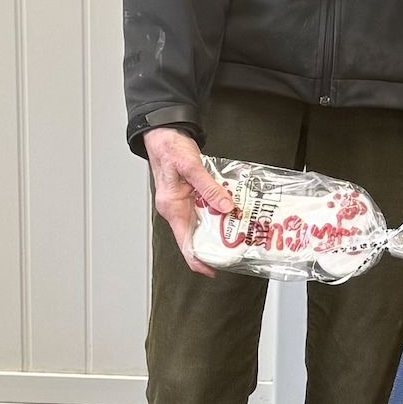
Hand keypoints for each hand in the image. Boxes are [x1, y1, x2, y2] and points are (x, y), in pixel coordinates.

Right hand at [143, 128, 235, 274]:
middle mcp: (176, 210)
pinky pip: (205, 209)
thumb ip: (209, 188)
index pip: (185, 244)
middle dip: (215, 245)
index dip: (199, 261)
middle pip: (196, 237)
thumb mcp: (191, 166)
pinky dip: (218, 211)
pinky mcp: (189, 196)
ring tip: (239, 230)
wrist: (163, 133)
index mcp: (172, 208)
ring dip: (219, 227)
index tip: (214, 270)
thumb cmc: (170, 148)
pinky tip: (232, 209)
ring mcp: (182, 203)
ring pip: (203, 223)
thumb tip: (226, 207)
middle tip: (237, 247)